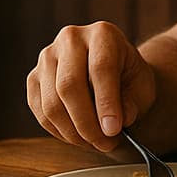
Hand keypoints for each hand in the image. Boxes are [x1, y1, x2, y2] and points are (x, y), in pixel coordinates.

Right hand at [26, 22, 155, 153]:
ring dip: (73, 132)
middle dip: (87, 123)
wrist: (113, 70)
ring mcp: (48, 57)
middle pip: (69, 85)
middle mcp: (71, 39)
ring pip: (52, 102)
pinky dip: (58, 131)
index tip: (113, 130)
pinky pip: (40, 111)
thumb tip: (121, 119)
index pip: (100, 68)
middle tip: (105, 143)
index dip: (106, 103)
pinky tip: (78, 136)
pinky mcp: (34, 77)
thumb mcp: (142, 85)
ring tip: (94, 142)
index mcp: (103, 34)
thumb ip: (134, 101)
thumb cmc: (128, 76)